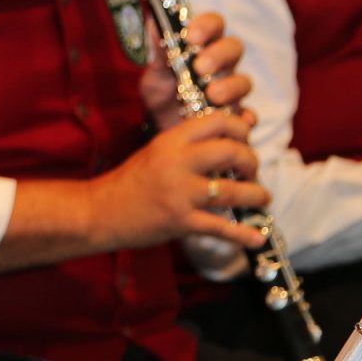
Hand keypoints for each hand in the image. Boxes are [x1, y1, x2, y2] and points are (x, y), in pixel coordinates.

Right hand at [94, 112, 267, 253]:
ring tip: (262, 198)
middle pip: (231, 152)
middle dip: (251, 162)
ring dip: (255, 195)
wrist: (100, 211)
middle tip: (252, 171)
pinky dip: (242, 234)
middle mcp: (177, 163)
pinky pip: (220, 227)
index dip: (240, 129)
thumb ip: (187, 145)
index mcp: (171, 140)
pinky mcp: (181, 222)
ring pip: (232, 191)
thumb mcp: (157, 151)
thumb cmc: (130, 181)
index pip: (217, 122)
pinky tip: (256, 238)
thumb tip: (227, 142)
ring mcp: (180, 193)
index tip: (245, 141)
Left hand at [138, 9, 253, 125]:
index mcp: (204, 46)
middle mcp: (222, 64)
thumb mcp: (155, 73)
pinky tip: (238, 120)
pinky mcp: (234, 115)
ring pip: (244, 81)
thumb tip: (154, 25)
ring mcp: (231, 90)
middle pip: (234, 47)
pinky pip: (249, 115)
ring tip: (211, 95)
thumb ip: (158, 52)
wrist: (162, 126)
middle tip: (200, 68)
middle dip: (219, 55)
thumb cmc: (162, 92)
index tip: (191, 38)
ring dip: (230, 86)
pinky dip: (246, 117)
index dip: (207, 26)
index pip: (215, 24)